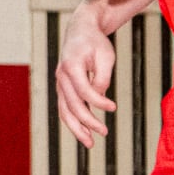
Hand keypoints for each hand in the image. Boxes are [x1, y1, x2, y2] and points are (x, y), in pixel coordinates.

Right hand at [55, 12, 116, 148]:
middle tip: (103, 132)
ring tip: (90, 143)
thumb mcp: (106, 56)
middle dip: (87, 122)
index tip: (113, 107)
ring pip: (64, 111)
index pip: (84, 91)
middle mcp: (61, 76)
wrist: (80, 31)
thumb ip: (103, 77)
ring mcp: (60, 83)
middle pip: (71, 105)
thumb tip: (99, 98)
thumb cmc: (95, 42)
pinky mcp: (63, 87)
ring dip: (76, 128)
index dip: (99, 102)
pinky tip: (84, 132)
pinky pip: (65, 108)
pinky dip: (73, 121)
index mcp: (71, 66)